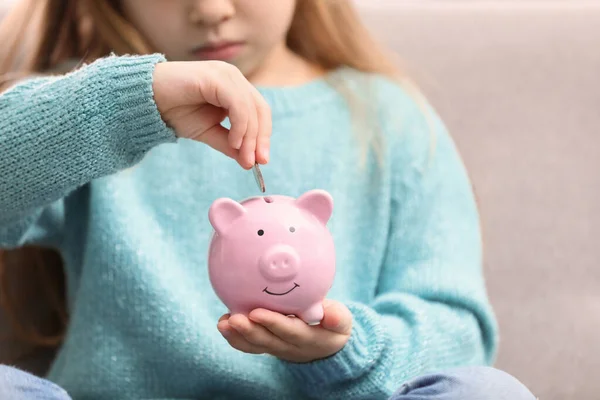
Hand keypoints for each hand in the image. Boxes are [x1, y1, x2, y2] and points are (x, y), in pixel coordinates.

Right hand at [152, 60, 270, 168]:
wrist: (146, 101)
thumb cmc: (175, 111)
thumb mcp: (208, 132)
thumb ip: (229, 144)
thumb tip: (250, 161)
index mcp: (234, 88)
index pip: (260, 111)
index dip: (263, 136)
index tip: (261, 161)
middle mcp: (233, 78)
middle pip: (260, 109)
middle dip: (260, 139)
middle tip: (255, 163)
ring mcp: (225, 75)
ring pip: (251, 108)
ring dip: (250, 137)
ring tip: (242, 157)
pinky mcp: (216, 77)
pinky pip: (238, 104)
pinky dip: (240, 126)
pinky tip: (233, 142)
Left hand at [217, 300, 351, 362]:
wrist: (329, 347)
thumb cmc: (334, 326)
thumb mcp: (343, 322)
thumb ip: (337, 317)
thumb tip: (329, 313)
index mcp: (310, 339)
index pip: (290, 332)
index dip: (273, 323)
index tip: (256, 312)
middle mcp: (291, 348)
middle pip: (267, 341)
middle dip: (249, 330)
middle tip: (232, 318)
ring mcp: (277, 348)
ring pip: (255, 345)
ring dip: (238, 336)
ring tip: (222, 323)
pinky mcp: (268, 346)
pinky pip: (250, 346)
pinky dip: (235, 338)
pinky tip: (223, 324)